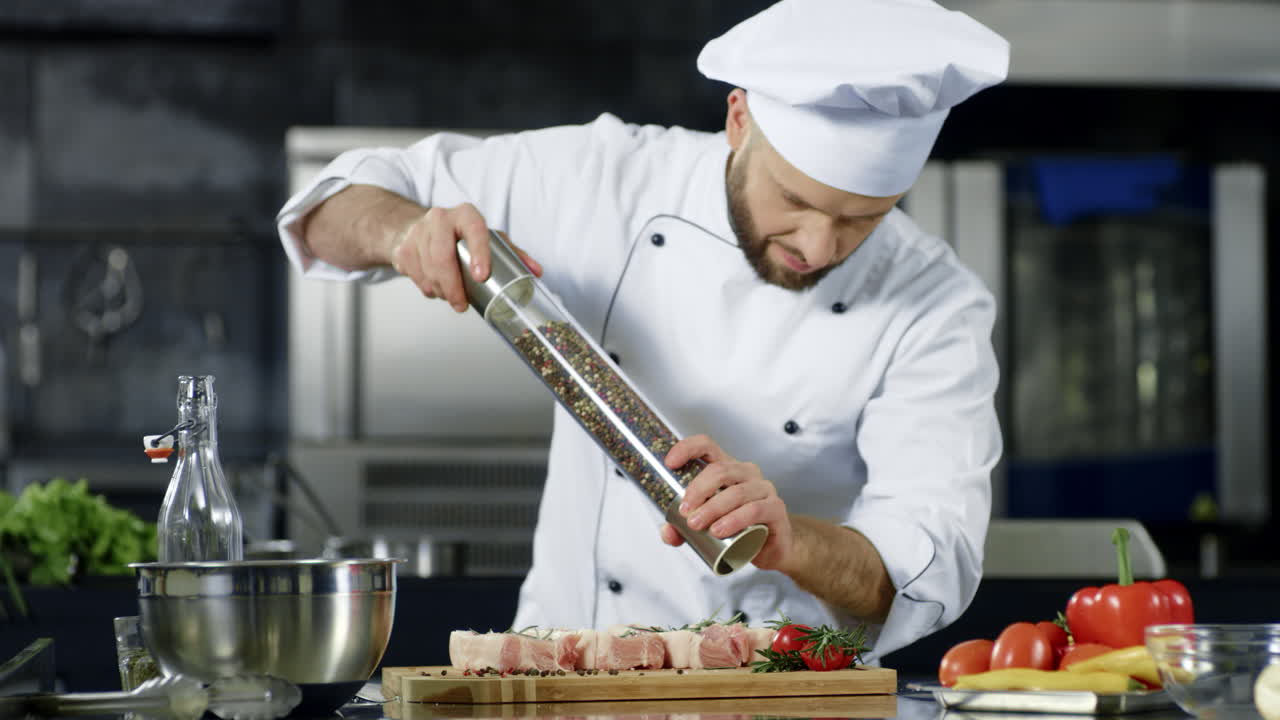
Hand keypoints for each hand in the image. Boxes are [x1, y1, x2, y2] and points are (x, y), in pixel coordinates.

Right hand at [389, 203, 542, 311]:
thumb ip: (513, 254)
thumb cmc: (462, 236)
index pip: (474, 230)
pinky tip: (437, 289)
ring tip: (453, 298)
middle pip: (442, 256)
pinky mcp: (403, 248)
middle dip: (453, 286)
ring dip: (441, 291)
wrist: (421, 229)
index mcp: (466, 214)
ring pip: (428, 270)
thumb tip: (536, 272)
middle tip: (462, 305)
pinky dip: (428, 289)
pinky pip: (416, 277)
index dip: (478, 253)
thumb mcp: (489, 239)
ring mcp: (418, 232)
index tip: (481, 276)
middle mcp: (440, 218)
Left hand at [659, 434, 793, 570]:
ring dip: (713, 508)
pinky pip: (754, 509)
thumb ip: (682, 530)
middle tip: (684, 512)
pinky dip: (735, 519)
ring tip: (697, 525)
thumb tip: (668, 531)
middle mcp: (746, 473)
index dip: (688, 448)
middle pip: (719, 470)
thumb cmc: (738, 528)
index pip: (707, 446)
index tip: (670, 463)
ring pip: (736, 492)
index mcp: (727, 469)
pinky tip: (720, 530)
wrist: (770, 548)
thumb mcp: (705, 527)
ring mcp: (763, 488)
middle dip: (698, 490)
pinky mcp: (775, 508)